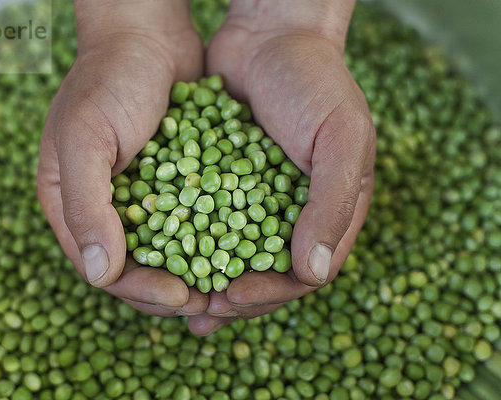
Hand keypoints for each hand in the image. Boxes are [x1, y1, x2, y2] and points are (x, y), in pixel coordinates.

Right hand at [37, 1, 208, 316]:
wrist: (147, 35)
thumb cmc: (107, 79)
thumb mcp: (84, 138)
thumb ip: (86, 205)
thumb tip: (99, 274)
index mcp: (71, 204)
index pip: (103, 266)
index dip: (141, 289)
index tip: (182, 297)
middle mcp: (106, 208)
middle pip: (138, 267)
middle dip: (174, 290)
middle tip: (214, 303)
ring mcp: (141, 197)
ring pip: (169, 251)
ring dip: (197, 272)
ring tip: (231, 288)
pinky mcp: (173, 183)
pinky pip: (192, 221)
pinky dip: (212, 239)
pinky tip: (240, 252)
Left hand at [187, 0, 375, 334]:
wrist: (271, 36)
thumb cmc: (317, 84)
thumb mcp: (342, 140)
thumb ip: (332, 205)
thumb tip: (312, 274)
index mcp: (330, 213)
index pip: (304, 273)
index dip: (271, 294)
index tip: (234, 298)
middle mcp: (293, 215)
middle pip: (265, 274)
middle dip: (233, 298)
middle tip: (199, 313)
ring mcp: (256, 200)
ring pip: (231, 254)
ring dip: (207, 281)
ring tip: (178, 301)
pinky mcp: (223, 183)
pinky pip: (205, 222)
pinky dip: (188, 242)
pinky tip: (163, 256)